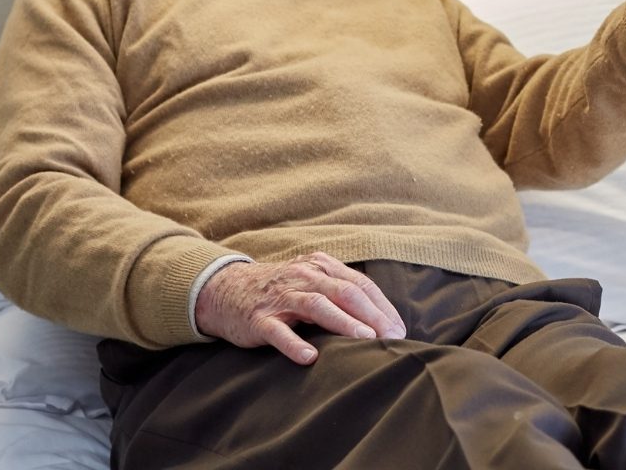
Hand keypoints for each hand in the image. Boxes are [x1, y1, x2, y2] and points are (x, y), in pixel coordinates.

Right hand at [194, 253, 406, 364]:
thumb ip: (340, 292)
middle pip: (345, 293)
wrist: (225, 290)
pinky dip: (294, 344)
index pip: (360, 285)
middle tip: (391, 338)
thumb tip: (379, 320)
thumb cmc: (280, 291)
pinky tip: (310, 357)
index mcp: (322, 267)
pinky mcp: (259, 318)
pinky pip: (278, 331)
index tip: (399, 330)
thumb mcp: (311, 282)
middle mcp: (305, 277)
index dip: (382, 307)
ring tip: (365, 339)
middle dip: (372, 315)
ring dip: (343, 323)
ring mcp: (281, 297)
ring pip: (317, 306)